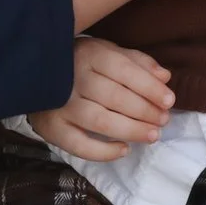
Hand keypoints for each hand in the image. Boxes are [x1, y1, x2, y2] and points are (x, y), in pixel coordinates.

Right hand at [29, 38, 175, 162]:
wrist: (36, 75)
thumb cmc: (83, 64)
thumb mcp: (109, 53)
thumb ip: (138, 63)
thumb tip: (164, 77)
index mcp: (89, 54)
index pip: (123, 69)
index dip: (149, 87)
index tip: (169, 100)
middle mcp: (72, 78)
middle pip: (114, 97)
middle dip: (144, 111)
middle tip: (163, 120)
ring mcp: (59, 105)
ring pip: (100, 121)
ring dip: (131, 130)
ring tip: (152, 135)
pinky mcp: (51, 128)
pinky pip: (79, 145)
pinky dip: (103, 152)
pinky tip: (123, 150)